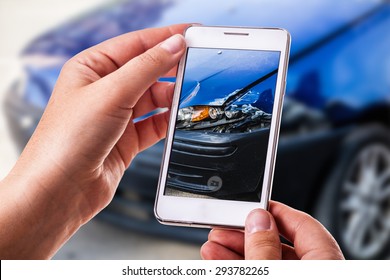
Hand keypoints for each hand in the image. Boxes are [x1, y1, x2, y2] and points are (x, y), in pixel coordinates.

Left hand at [0, 24, 186, 258]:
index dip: (164, 38)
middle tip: (197, 65)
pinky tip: (180, 118)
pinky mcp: (126, 140)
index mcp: (90, 68)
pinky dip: (168, 120)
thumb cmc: (66, 141)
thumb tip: (174, 45)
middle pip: (147, 71)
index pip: (135, 44)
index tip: (190, 34)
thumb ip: (147, 68)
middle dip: (171, 68)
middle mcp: (103, 91)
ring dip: (172, 96)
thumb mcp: (110, 93)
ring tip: (191, 94)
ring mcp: (116, 116)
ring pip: (153, 98)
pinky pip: (155, 124)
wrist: (60, 191)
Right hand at [201, 201, 343, 259]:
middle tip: (223, 227)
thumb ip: (265, 248)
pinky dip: (241, 266)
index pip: (303, 224)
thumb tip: (258, 221)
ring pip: (267, 260)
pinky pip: (263, 273)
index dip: (273, 210)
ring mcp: (300, 279)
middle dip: (245, 233)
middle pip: (280, 243)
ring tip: (213, 245)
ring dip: (236, 251)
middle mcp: (315, 271)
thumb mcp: (272, 273)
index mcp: (325, 263)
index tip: (252, 205)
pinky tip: (218, 260)